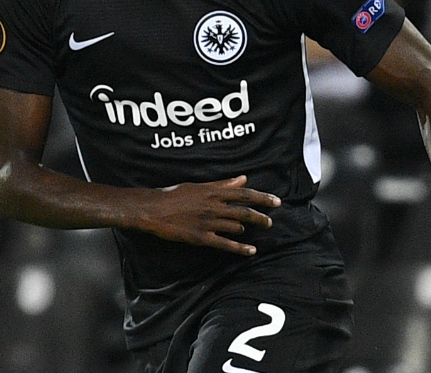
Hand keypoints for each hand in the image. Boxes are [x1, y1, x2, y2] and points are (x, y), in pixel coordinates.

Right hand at [138, 175, 280, 255]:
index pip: (244, 193)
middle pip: (244, 211)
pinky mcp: (201, 237)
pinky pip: (225, 244)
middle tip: (271, 220)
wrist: (153, 209)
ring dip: (247, 229)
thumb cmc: (174, 195)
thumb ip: (222, 184)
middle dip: (261, 215)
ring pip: (236, 226)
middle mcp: (213, 206)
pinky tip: (251, 251)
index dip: (262, 197)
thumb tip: (243, 178)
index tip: (276, 201)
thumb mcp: (199, 186)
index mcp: (213, 192)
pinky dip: (240, 248)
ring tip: (254, 231)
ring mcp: (208, 222)